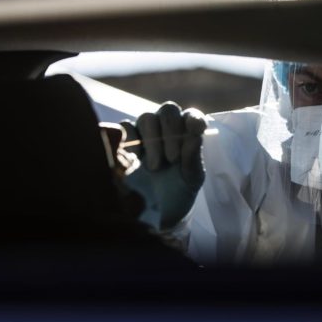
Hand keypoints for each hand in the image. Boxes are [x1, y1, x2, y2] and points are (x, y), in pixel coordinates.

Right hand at [120, 102, 206, 230]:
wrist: (155, 211)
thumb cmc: (179, 191)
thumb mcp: (191, 179)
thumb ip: (194, 159)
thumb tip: (195, 136)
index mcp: (188, 133)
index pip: (192, 115)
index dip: (193, 119)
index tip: (195, 130)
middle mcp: (167, 128)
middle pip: (168, 111)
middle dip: (171, 132)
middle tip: (172, 159)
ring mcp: (146, 133)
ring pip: (147, 117)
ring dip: (153, 139)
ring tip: (155, 167)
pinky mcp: (127, 142)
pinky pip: (126, 126)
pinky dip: (130, 137)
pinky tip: (136, 157)